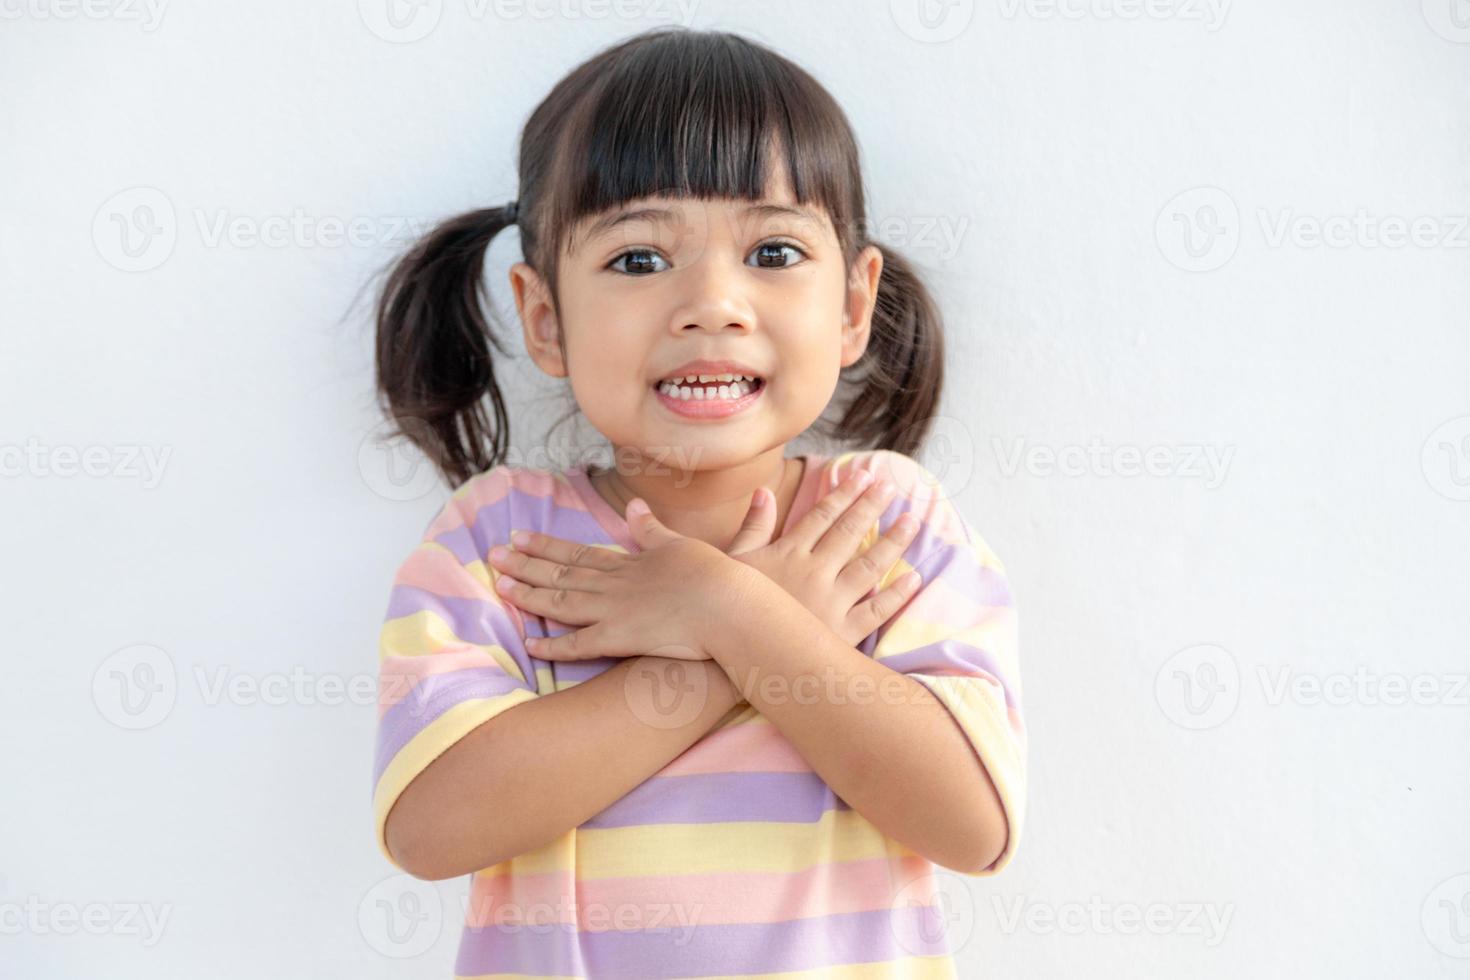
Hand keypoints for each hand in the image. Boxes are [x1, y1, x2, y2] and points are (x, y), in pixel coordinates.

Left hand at [486, 501, 754, 661]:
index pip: (579, 552)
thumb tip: (634, 506)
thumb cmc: (715, 575)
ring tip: (500, 585)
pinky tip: (528, 643)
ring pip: (561, 601)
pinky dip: (552, 645)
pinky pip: (578, 645)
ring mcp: (614, 611)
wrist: (730, 604)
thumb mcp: (680, 544)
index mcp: (630, 562)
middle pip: (561, 572)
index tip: (519, 536)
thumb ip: (652, 529)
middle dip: (525, 564)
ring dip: (529, 594)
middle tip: (492, 556)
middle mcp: (614, 584)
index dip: (546, 545)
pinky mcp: (621, 639)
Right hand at [725, 467, 922, 646]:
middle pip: (849, 533)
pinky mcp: (842, 633)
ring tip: (912, 522)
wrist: (734, 655)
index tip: (864, 475)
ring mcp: (830, 603)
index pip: (822, 515)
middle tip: (891, 486)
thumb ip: (753, 526)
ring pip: (869, 566)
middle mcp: (813, 573)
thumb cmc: (728, 609)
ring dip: (893, 542)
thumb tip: (764, 491)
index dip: (844, 493)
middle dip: (872, 506)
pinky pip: (876, 611)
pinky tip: (914, 577)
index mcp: (788, 553)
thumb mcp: (734, 562)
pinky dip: (897, 595)